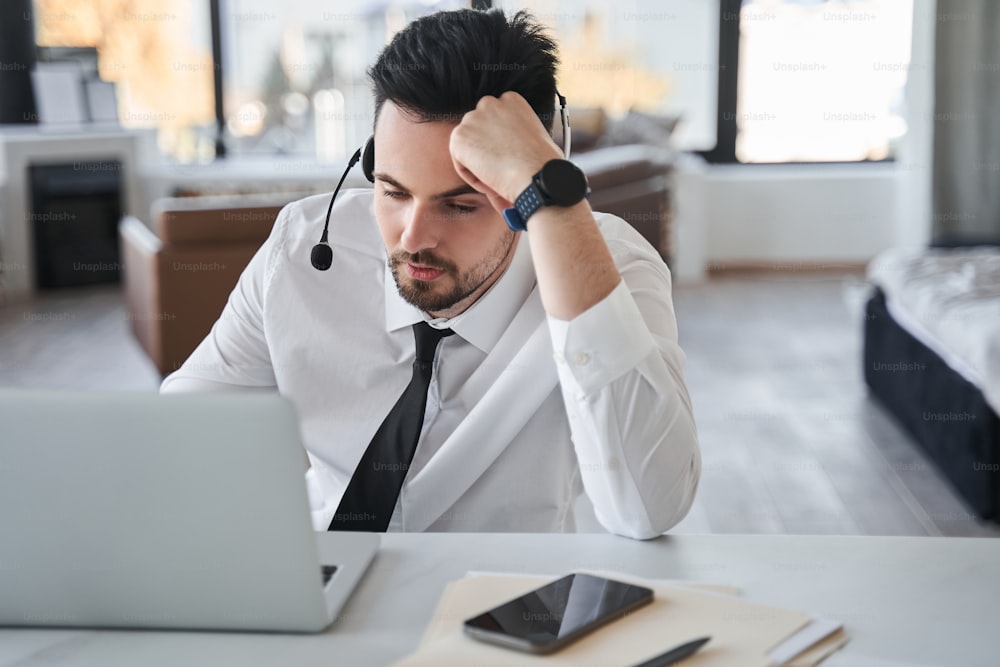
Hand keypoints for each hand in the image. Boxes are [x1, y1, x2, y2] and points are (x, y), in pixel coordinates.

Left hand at [449, 91, 563, 214]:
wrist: (537, 175)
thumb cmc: (544, 164)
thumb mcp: (538, 135)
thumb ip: (520, 133)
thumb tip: (514, 148)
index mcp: (511, 100)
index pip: (494, 119)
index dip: (499, 142)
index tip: (506, 157)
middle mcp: (490, 103)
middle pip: (478, 129)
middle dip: (485, 148)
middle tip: (498, 169)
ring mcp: (472, 119)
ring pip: (468, 146)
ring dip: (478, 163)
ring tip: (497, 178)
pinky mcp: (459, 137)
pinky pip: (460, 161)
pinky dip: (471, 176)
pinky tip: (490, 182)